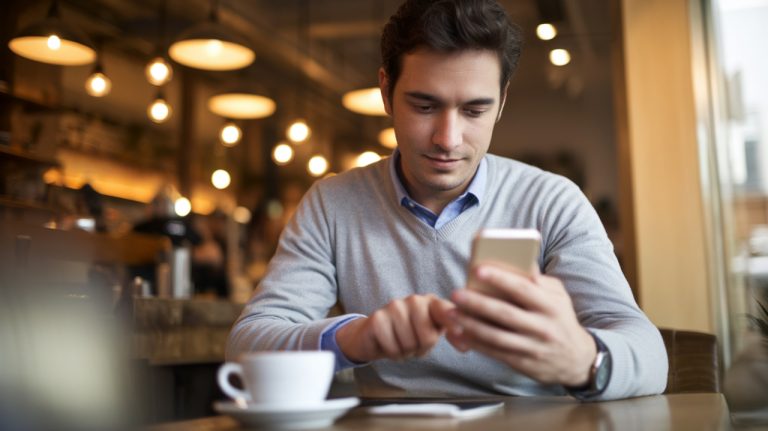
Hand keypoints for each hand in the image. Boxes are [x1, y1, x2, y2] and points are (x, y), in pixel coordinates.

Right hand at [336, 294, 454, 362]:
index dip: (453, 321)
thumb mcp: (431, 332)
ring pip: (409, 343)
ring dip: (405, 351)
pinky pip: (392, 347)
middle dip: (421, 348)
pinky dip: (392, 353)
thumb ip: (450, 334)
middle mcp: (414, 300)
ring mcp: (394, 306)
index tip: (459, 332)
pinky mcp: (378, 318)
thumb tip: (466, 345)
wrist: (374, 336)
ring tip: (401, 343)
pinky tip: (389, 344)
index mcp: (431, 303)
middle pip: (427, 336)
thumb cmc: (408, 334)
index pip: (444, 310)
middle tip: (414, 344)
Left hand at [432, 264, 595, 386]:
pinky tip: (459, 333)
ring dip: (470, 325)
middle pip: (505, 313)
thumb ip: (540, 280)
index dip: (500, 279)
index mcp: (551, 305)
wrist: (577, 360)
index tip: (478, 269)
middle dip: (477, 303)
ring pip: (496, 336)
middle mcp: (542, 327)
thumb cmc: (560, 319)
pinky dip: (475, 343)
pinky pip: (494, 352)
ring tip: (451, 313)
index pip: (523, 289)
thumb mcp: (559, 297)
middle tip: (456, 293)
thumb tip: (520, 260)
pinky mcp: (523, 363)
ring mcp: (532, 347)